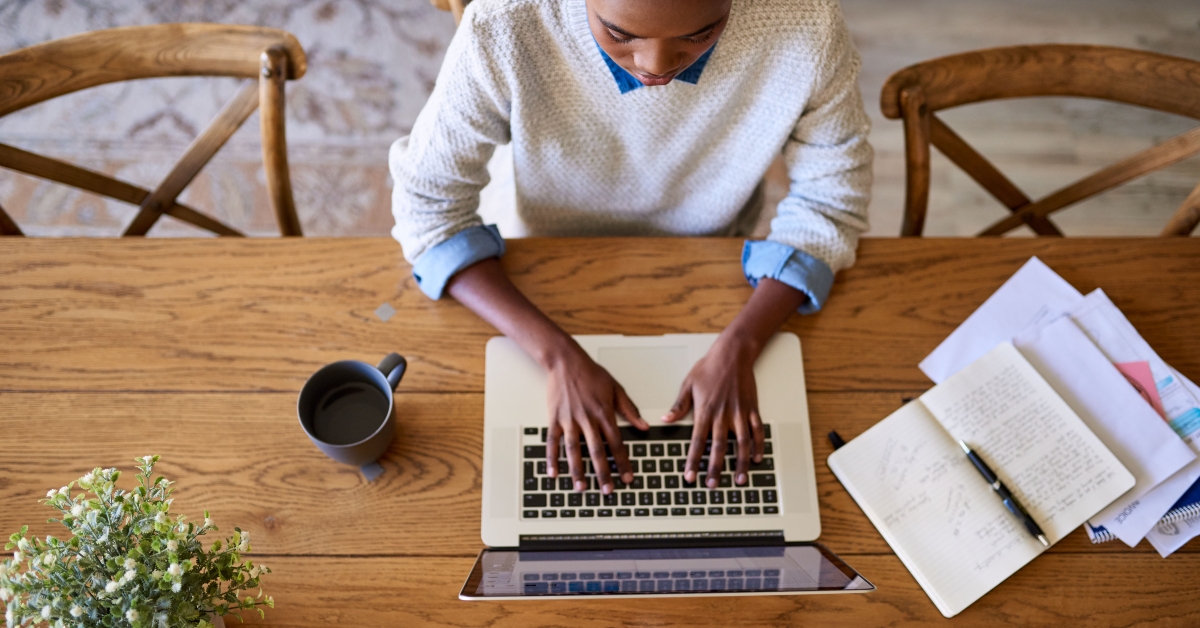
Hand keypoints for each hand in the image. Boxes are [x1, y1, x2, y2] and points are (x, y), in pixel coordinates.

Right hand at [444, 259, 649, 493]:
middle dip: (603, 473)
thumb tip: (644, 426)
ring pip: (574, 450)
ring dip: (578, 471)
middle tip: (607, 491)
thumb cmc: (591, 373)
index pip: (616, 443)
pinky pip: (552, 442)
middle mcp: (587, 419)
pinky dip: (552, 458)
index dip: (623, 462)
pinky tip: (553, 473)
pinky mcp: (554, 418)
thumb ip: (630, 409)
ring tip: (581, 487)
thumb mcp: (616, 388)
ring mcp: (569, 420)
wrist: (566, 361)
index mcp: (604, 413)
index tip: (628, 477)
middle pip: (596, 451)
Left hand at [663, 334, 764, 487]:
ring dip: (740, 463)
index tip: (690, 476)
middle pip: (718, 448)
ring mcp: (739, 413)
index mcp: (704, 411)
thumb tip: (666, 419)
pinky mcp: (752, 409)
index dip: (693, 461)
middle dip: (715, 469)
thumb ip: (679, 405)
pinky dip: (758, 445)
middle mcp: (722, 415)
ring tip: (740, 480)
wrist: (733, 353)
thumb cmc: (709, 367)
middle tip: (712, 485)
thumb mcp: (688, 385)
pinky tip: (756, 458)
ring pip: (741, 443)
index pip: (697, 442)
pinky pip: (757, 431)